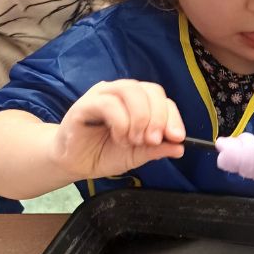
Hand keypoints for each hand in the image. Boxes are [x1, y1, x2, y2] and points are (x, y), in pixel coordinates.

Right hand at [51, 79, 185, 180]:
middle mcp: (120, 93)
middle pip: (150, 89)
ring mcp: (102, 95)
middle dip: (158, 117)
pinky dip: (121, 122)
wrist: (74, 164)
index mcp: (136, 102)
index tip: (177, 137)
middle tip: (153, 140)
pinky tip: (119, 138)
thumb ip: (156, 149)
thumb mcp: (137, 155)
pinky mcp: (84, 104)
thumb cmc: (103, 153)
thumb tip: (180, 147)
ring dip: (140, 118)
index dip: (172, 116)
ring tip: (134, 140)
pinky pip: (108, 103)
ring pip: (130, 90)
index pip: (161, 98)